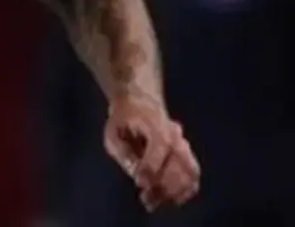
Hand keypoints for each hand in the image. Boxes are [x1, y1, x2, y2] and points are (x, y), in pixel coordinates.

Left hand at [104, 93, 200, 211]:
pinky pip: (193, 176)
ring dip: (174, 191)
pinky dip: (184, 190)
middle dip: (163, 185)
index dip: (151, 168)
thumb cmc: (124, 120)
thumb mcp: (113, 132)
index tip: (140, 183)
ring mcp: (184, 147)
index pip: (161, 147)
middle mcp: (176, 137)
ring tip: (154, 201)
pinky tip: (169, 200)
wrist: (141, 104)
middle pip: (179, 163)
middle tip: (146, 198)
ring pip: (190, 172)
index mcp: (157, 125)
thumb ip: (122, 152)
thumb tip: (136, 174)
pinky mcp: (187, 157)